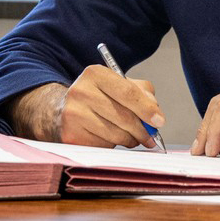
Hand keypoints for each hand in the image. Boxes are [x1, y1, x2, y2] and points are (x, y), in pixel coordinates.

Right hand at [7, 66, 164, 148]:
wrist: (59, 110)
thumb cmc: (98, 97)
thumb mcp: (118, 84)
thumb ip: (142, 93)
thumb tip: (156, 116)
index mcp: (96, 74)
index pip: (128, 93)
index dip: (147, 109)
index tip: (159, 121)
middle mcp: (81, 92)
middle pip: (124, 117)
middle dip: (142, 130)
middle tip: (151, 137)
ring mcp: (73, 115)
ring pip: (115, 135)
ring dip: (129, 140)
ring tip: (130, 137)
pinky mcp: (70, 136)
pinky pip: (103, 146)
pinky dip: (112, 146)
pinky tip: (109, 138)